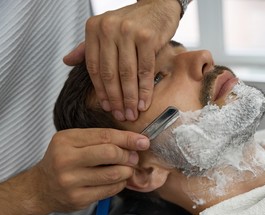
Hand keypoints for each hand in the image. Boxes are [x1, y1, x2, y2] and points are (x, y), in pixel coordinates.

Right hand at [33, 128, 149, 212]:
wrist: (41, 188)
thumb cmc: (63, 160)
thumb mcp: (73, 142)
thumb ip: (100, 139)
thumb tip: (135, 142)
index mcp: (66, 140)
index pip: (105, 136)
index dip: (128, 138)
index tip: (143, 141)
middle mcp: (66, 159)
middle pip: (110, 153)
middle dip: (128, 155)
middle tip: (134, 157)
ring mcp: (71, 181)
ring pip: (113, 174)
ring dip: (127, 171)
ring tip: (127, 169)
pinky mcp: (78, 198)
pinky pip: (110, 190)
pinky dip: (120, 184)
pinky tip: (118, 180)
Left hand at [63, 0, 180, 120]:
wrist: (158, 6)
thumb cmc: (133, 21)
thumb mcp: (106, 31)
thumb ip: (87, 47)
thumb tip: (67, 61)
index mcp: (95, 29)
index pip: (94, 67)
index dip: (100, 91)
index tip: (107, 107)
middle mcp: (108, 29)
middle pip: (110, 73)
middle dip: (116, 99)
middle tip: (120, 115)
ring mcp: (128, 32)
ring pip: (127, 74)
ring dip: (130, 98)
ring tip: (132, 113)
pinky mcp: (147, 37)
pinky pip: (145, 70)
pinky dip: (145, 89)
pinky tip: (143, 102)